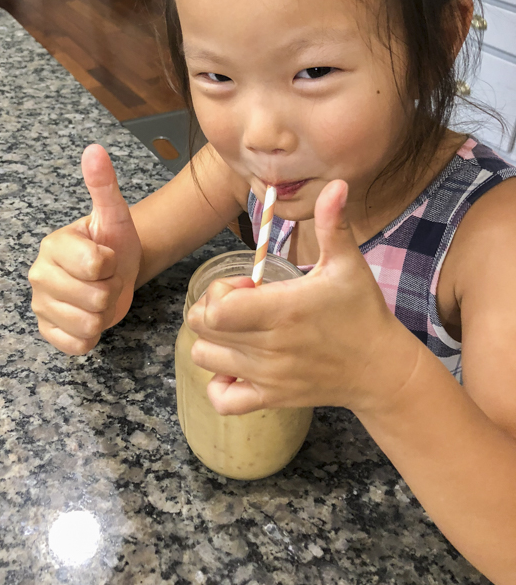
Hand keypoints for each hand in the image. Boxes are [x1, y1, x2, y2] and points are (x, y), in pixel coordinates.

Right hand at [29, 144, 141, 354]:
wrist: (115, 270)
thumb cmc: (113, 243)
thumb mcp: (114, 215)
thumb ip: (104, 185)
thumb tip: (94, 151)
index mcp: (53, 245)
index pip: (96, 265)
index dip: (112, 265)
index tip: (107, 258)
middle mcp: (38, 275)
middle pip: (94, 298)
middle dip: (110, 291)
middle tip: (105, 279)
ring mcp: (40, 305)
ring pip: (88, 323)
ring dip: (103, 314)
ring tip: (99, 297)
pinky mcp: (46, 331)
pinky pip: (77, 345)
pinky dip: (91, 336)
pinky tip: (88, 316)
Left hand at [187, 180, 420, 415]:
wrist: (381, 369)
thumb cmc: (362, 312)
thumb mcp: (347, 265)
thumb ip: (333, 224)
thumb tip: (336, 185)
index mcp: (281, 311)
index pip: (216, 309)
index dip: (219, 291)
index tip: (246, 285)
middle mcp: (269, 347)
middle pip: (202, 330)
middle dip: (212, 309)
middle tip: (241, 304)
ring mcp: (267, 377)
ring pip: (205, 359)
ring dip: (214, 341)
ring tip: (241, 331)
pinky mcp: (270, 399)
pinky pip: (223, 399)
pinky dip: (220, 383)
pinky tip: (238, 366)